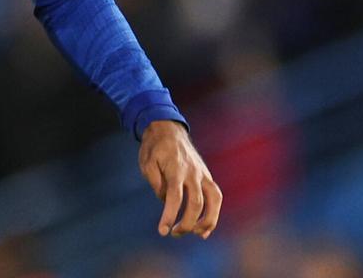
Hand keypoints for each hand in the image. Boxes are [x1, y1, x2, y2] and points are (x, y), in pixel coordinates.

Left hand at [139, 121, 222, 238]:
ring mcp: (203, 174)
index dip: (169, 215)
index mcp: (175, 168)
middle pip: (195, 202)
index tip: (162, 231)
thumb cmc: (154, 147)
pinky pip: (216, 196)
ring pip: (213, 201)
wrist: (168, 129)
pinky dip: (214, 213)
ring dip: (207, 221)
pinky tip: (205, 228)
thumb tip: (165, 200)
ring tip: (195, 234)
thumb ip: (155, 182)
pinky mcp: (208, 176)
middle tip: (174, 234)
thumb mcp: (146, 162)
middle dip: (187, 223)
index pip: (174, 197)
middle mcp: (193, 172)